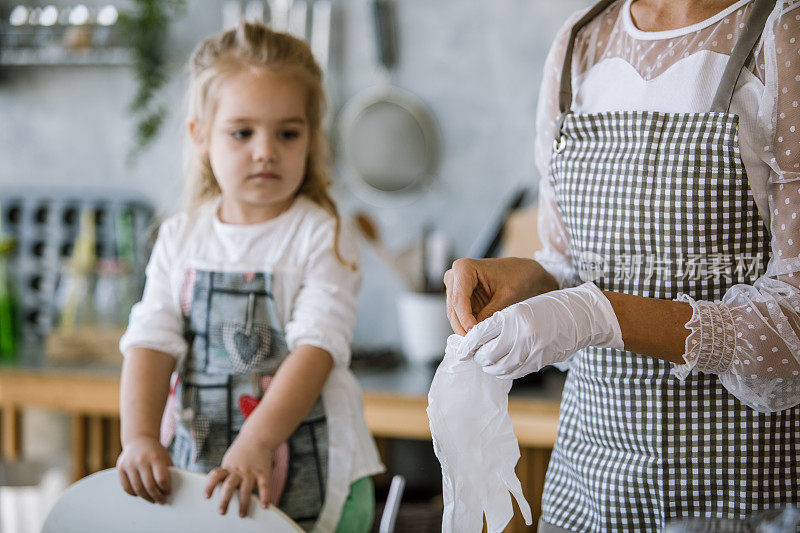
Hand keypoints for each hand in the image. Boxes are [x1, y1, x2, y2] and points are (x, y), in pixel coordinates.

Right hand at [116, 436, 172, 503]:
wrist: (139, 439)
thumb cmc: (155, 451)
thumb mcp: (164, 457)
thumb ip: (167, 471)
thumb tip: (169, 491)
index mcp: (155, 457)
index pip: (161, 479)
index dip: (166, 488)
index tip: (168, 492)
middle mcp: (141, 460)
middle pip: (149, 486)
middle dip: (157, 496)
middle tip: (161, 501)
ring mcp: (129, 464)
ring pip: (137, 488)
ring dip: (146, 497)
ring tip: (152, 500)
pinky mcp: (120, 468)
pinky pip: (126, 487)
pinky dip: (134, 494)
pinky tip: (140, 494)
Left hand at [204, 435, 272, 517]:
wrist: (258, 437)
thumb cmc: (242, 452)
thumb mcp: (230, 461)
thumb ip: (226, 475)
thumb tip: (222, 493)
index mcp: (228, 467)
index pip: (216, 476)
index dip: (210, 486)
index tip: (206, 496)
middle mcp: (238, 471)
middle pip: (229, 486)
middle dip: (225, 500)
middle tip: (222, 511)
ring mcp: (251, 472)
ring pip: (245, 489)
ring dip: (243, 503)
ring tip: (242, 514)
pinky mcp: (263, 473)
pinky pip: (264, 486)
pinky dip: (265, 497)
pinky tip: (264, 505)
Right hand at [443, 258, 558, 334]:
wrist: (524, 272)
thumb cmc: (518, 276)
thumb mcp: (507, 295)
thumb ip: (491, 312)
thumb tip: (477, 330)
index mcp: (464, 268)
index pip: (459, 299)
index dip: (465, 318)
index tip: (473, 333)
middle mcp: (454, 276)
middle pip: (453, 308)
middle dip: (463, 326)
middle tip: (474, 344)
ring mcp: (456, 287)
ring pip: (454, 314)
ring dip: (464, 329)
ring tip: (476, 342)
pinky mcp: (461, 298)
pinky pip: (460, 316)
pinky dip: (467, 326)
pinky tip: (477, 336)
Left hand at [457, 282, 623, 378]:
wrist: (579, 317)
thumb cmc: (548, 308)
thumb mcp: (520, 307)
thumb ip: (499, 322)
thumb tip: (477, 338)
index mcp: (513, 316)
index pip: (479, 334)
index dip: (466, 345)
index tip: (460, 349)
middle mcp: (520, 335)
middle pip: (486, 354)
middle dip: (476, 356)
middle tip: (474, 353)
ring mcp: (530, 351)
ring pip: (497, 368)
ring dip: (488, 366)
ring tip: (486, 359)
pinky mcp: (538, 363)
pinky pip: (512, 373)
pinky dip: (502, 371)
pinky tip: (501, 365)